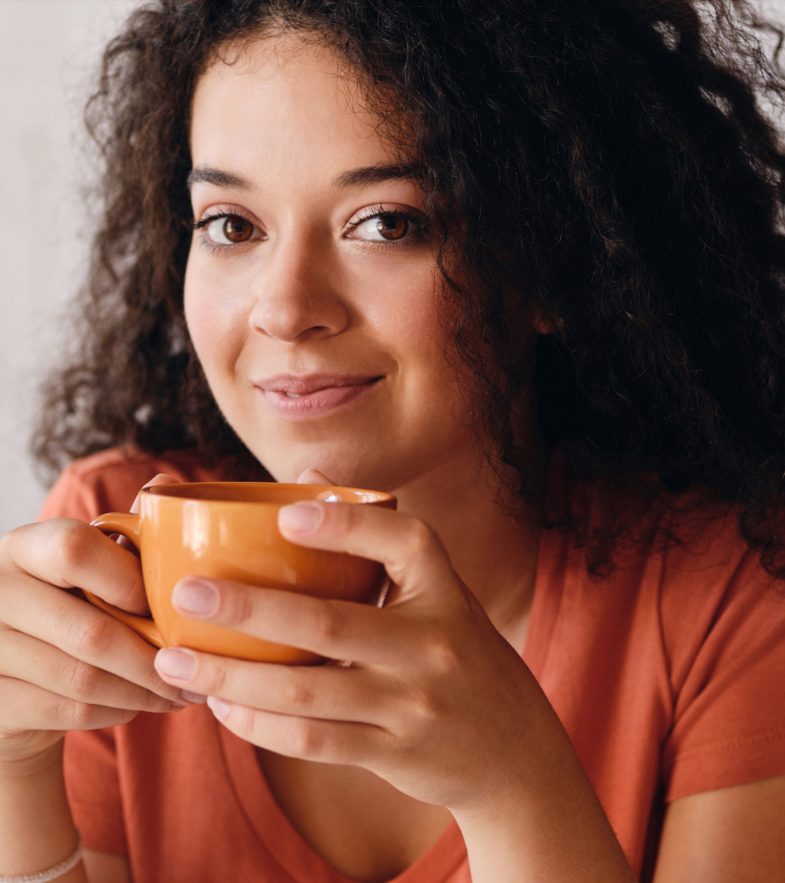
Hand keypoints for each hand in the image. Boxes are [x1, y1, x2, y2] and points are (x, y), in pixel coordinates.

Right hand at [0, 475, 187, 763]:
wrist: (13, 677)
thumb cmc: (72, 606)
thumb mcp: (92, 565)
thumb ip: (127, 530)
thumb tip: (167, 479)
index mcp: (22, 547)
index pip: (75, 549)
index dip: (131, 582)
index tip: (173, 605)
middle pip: (90, 632)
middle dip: (155, 659)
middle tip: (197, 670)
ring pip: (84, 680)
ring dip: (143, 691)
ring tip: (181, 693)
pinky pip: (69, 712)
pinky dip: (116, 711)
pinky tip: (139, 705)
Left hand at [153, 469, 543, 813]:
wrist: (514, 750)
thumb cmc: (458, 653)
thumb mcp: (438, 594)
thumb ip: (378, 543)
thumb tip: (309, 475)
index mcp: (446, 592)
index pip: (407, 542)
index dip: (347, 525)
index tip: (285, 515)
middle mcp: (435, 644)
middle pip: (333, 621)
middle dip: (251, 606)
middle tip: (187, 591)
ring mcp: (415, 703)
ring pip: (309, 689)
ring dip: (235, 675)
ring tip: (177, 659)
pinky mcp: (395, 752)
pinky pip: (315, 740)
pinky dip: (261, 724)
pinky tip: (221, 705)